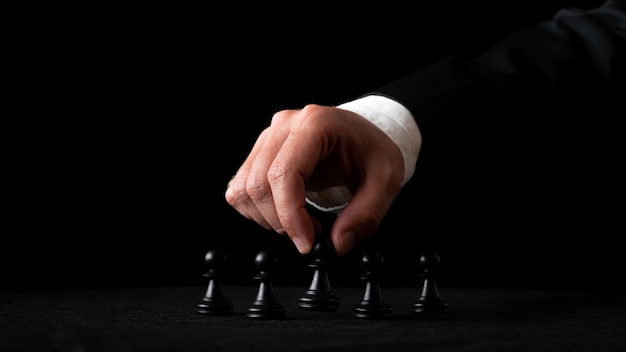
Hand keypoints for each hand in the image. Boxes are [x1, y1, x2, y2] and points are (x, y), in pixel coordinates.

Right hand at [225, 104, 404, 255]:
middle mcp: (285, 125)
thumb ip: (365, 215)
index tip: (307, 242)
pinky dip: (257, 211)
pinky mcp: (259, 153)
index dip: (290, 215)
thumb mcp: (386, 182)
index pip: (284, 174)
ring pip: (244, 189)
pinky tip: (284, 212)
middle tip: (310, 234)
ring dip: (267, 218)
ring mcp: (269, 137)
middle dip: (281, 221)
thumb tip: (337, 243)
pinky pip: (241, 189)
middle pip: (259, 184)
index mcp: (316, 123)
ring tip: (300, 221)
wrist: (364, 137)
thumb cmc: (372, 151)